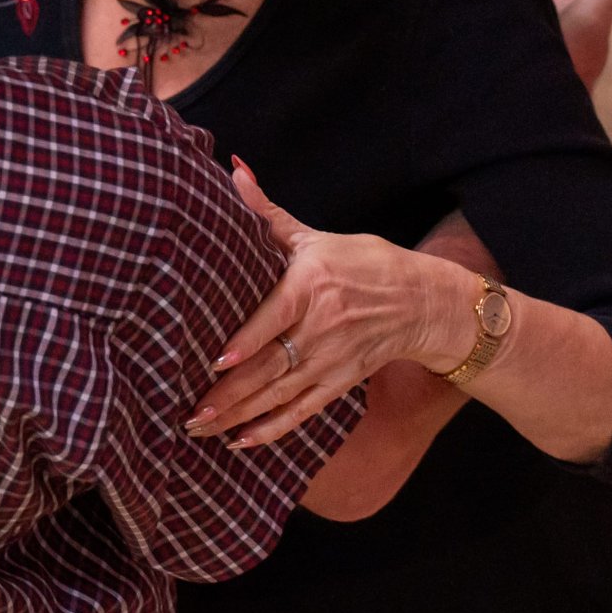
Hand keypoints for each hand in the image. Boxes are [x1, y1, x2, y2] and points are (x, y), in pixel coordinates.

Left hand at [188, 160, 480, 447]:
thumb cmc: (362, 263)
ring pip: (281, 393)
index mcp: (313, 286)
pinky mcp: (339, 382)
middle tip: (190, 411)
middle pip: (272, 364)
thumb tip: (234, 170)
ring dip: (241, 415)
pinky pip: (302, 411)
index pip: (277, 316)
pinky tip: (241, 442)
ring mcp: (332, 360)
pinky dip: (272, 429)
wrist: (421, 301)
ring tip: (201, 428)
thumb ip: (268, 213)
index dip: (248, 339)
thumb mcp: (316, 236)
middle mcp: (323, 327)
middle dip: (229, 392)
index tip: (218, 360)